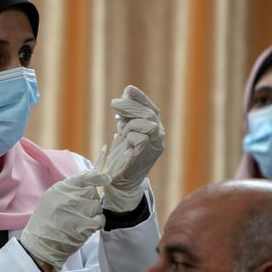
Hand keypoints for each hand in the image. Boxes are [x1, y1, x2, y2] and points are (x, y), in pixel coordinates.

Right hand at [21, 169, 110, 271]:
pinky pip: (100, 219)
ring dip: (92, 213)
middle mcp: (71, 196)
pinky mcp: (87, 225)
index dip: (98, 177)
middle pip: (93, 192)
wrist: (41, 244)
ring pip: (97, 205)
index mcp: (61, 188)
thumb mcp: (50, 199)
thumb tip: (86, 186)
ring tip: (80, 220)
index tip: (105, 179)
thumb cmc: (44, 222)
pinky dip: (96, 223)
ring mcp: (80, 210)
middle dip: (89, 200)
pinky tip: (86, 227)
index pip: (85, 176)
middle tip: (79, 211)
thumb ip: (67, 190)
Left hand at [102, 85, 164, 211]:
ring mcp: (154, 147)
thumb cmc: (123, 157)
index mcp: (154, 130)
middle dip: (130, 106)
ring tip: (121, 130)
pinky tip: (124, 141)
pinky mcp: (145, 157)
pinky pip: (141, 139)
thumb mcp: (125, 132)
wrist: (121, 182)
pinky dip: (130, 136)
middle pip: (149, 114)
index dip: (141, 98)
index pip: (151, 109)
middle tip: (113, 104)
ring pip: (148, 124)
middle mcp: (158, 137)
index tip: (127, 90)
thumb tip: (126, 95)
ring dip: (130, 123)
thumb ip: (127, 116)